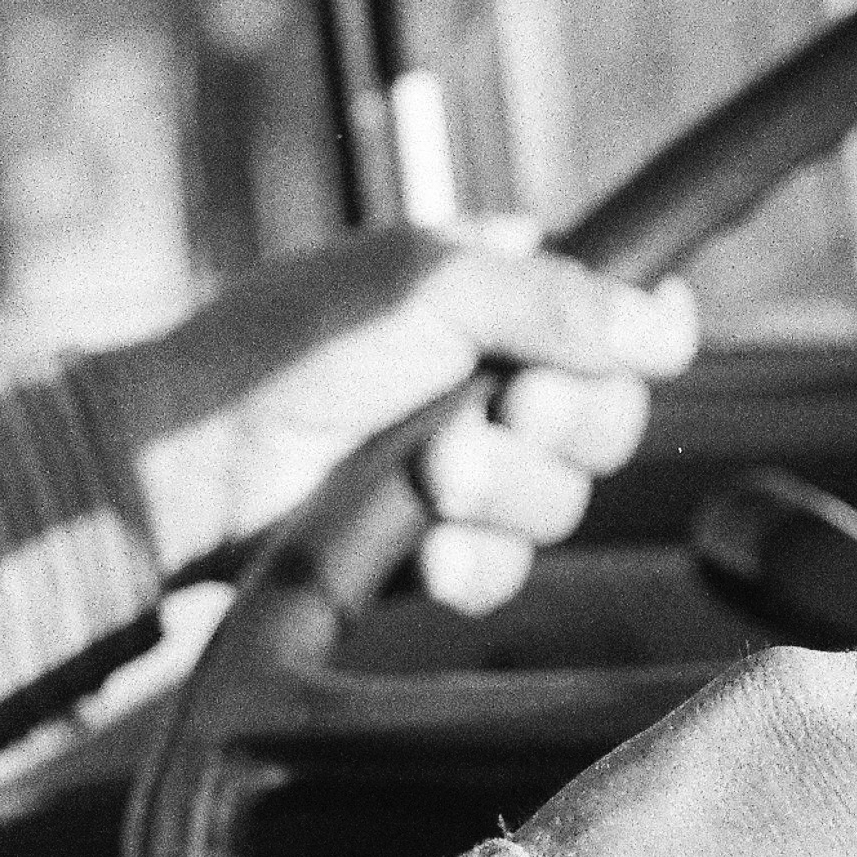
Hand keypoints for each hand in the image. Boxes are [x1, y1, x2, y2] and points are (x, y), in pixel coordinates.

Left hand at [85, 220, 697, 605]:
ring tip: (434, 478)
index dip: (636, 342)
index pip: (621, 316)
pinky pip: (504, 570)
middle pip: (607, 415)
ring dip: (505, 493)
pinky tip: (427, 554)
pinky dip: (471, 563)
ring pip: (562, 499)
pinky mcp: (433, 547)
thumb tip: (670, 322)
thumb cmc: (285, 352)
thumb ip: (557, 299)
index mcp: (497, 290)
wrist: (186, 469)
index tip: (622, 353)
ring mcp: (467, 467)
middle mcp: (492, 377)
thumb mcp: (428, 286)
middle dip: (559, 421)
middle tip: (503, 411)